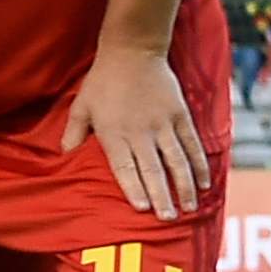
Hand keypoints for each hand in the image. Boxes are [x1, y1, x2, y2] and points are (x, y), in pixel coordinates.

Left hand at [63, 44, 207, 221]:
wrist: (132, 52)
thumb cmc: (102, 82)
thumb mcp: (81, 106)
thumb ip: (74, 132)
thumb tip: (65, 155)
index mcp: (113, 133)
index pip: (125, 168)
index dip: (133, 188)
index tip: (141, 208)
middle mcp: (140, 132)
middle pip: (153, 170)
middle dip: (161, 196)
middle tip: (167, 218)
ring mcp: (163, 124)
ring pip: (177, 161)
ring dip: (185, 186)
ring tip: (188, 208)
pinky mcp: (180, 116)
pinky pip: (193, 145)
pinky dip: (200, 165)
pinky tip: (205, 183)